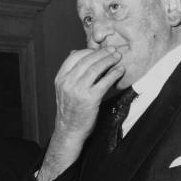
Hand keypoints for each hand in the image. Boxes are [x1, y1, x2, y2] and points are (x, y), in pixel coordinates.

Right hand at [37, 47, 123, 180]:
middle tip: (113, 50)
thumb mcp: (64, 89)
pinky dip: (114, 74)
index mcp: (60, 79)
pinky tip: (120, 71)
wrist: (69, 130)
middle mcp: (68, 82)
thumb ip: (69, 73)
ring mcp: (78, 90)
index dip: (89, 50)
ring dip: (109, 60)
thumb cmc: (69, 110)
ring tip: (118, 57)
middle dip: (102, 53)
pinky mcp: (90, 99)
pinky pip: (105, 81)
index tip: (99, 50)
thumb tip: (75, 52)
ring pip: (96, 68)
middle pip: (87, 60)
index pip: (74, 57)